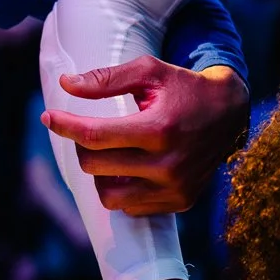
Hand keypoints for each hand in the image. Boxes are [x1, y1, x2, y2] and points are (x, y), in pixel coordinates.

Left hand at [42, 58, 249, 215]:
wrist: (231, 113)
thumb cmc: (184, 88)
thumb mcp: (149, 72)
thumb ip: (105, 79)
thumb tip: (66, 85)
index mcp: (159, 129)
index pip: (94, 135)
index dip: (65, 125)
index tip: (48, 117)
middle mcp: (168, 165)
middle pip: (95, 165)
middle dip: (83, 145)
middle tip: (88, 130)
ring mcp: (175, 188)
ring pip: (108, 196)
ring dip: (100, 173)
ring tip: (110, 152)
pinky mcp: (181, 202)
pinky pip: (131, 206)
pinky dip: (123, 187)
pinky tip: (133, 166)